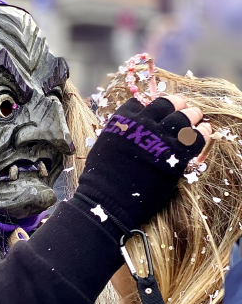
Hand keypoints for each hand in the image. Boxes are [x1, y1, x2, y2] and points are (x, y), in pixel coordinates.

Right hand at [77, 95, 210, 229]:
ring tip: (195, 117)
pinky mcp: (176, 155)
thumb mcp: (103, 148)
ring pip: (185, 116)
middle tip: (181, 109)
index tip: (154, 113)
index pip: (139, 103)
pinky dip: (202, 132)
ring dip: (192, 115)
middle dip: (176, 105)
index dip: (149, 107)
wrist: (108, 200)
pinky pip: (197, 137)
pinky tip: (202, 132)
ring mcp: (161, 138)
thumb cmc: (100, 179)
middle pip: (167, 104)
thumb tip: (129, 132)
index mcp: (123, 121)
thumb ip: (119, 135)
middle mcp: (143, 124)